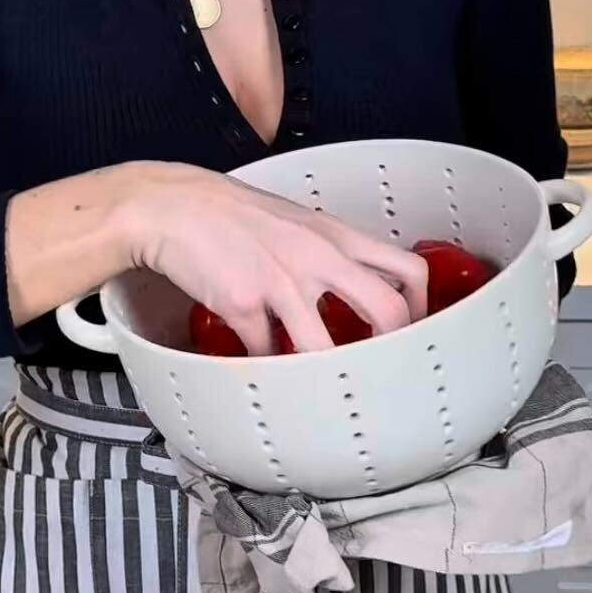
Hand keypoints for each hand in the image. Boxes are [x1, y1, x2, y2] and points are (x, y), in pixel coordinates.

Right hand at [121, 162, 427, 355]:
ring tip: (320, 385)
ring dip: (325, 375)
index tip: (412, 332)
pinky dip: (265, 366)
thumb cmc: (231, 213)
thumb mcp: (296, 221)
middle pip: (387, 312)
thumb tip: (357, 289)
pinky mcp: (243, 304)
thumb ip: (330, 252)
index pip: (407, 269)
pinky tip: (260, 362)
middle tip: (380, 370)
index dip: (420, 310)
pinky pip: (266, 354)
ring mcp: (281, 282)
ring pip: (325, 348)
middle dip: (391, 350)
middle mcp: (316, 257)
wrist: (172, 207)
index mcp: (334, 234)